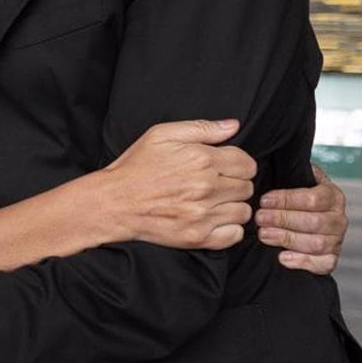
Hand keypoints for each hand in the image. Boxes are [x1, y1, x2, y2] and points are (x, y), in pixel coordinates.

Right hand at [98, 119, 256, 249]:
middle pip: (248, 187)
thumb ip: (201, 128)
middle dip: (236, 183)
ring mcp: (203, 215)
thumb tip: (233, 125)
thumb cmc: (136, 167)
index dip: (239, 164)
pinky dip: (229, 229)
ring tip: (216, 202)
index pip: (247, 164)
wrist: (114, 202)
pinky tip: (215, 219)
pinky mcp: (197, 237)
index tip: (226, 167)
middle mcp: (207, 188)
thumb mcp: (162, 135)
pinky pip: (234, 235)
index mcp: (202, 159)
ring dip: (234, 206)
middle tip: (218, 184)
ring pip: (244, 211)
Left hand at [255, 165, 347, 274]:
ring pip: (316, 243)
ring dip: (287, 238)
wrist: (309, 222)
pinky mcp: (331, 260)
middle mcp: (339, 219)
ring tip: (264, 234)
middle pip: (314, 222)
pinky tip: (282, 257)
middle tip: (259, 218)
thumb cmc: (299, 200)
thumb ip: (293, 172)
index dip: (287, 199)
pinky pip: (322, 264)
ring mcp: (337, 240)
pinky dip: (302, 262)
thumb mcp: (299, 181)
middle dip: (283, 219)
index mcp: (332, 196)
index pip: (314, 198)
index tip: (265, 200)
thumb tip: (274, 160)